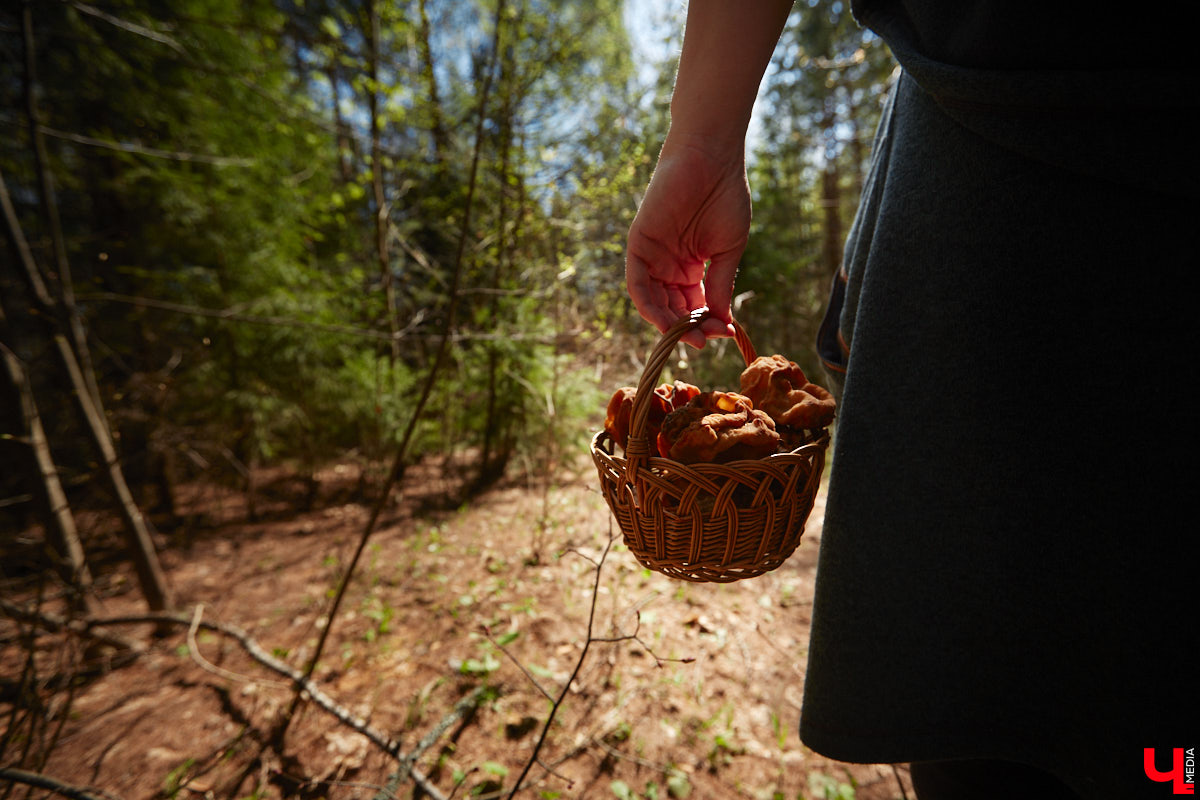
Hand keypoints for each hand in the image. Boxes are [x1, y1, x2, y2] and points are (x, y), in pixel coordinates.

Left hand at [626, 136, 748, 348]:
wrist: (711, 159)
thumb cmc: (724, 197)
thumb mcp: (727, 250)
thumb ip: (720, 285)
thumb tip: (721, 322)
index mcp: (690, 268)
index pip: (694, 306)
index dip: (707, 323)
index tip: (725, 334)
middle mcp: (668, 266)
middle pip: (673, 309)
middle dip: (689, 328)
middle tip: (707, 341)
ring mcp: (652, 257)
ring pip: (654, 303)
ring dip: (669, 324)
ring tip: (691, 336)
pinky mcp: (638, 245)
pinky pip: (637, 284)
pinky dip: (648, 305)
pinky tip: (666, 321)